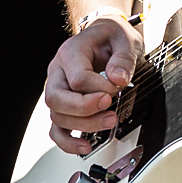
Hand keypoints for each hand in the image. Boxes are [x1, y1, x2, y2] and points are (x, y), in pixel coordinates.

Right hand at [43, 14, 141, 154]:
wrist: (106, 36)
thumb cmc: (112, 37)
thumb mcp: (125, 40)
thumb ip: (123, 58)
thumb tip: (117, 78)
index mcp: (71, 52)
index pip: (78, 78)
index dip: (100, 88)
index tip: (117, 87)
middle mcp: (58, 71)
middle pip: (57, 99)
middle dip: (85, 109)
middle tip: (109, 108)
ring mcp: (58, 89)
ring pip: (57, 115)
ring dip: (83, 125)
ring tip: (109, 122)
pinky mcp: (63, 104)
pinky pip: (56, 129)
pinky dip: (68, 141)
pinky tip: (84, 146)